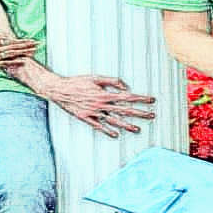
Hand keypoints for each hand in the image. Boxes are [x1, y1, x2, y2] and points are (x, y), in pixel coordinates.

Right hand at [0, 36, 36, 79]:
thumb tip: (2, 36)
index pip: (10, 41)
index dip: (20, 41)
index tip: (30, 40)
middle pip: (13, 46)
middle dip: (25, 45)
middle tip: (35, 43)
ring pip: (12, 53)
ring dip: (23, 52)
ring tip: (33, 51)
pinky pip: (6, 63)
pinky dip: (15, 62)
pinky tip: (23, 61)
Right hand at [39, 74, 155, 137]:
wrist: (59, 90)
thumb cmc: (77, 82)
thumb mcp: (95, 77)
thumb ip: (112, 81)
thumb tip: (125, 87)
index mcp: (104, 94)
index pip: (127, 97)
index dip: (140, 99)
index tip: (151, 100)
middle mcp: (101, 105)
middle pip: (124, 110)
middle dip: (139, 113)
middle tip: (152, 115)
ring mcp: (94, 113)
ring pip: (113, 121)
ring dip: (126, 125)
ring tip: (137, 129)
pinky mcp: (86, 118)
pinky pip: (99, 126)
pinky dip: (108, 131)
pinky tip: (116, 135)